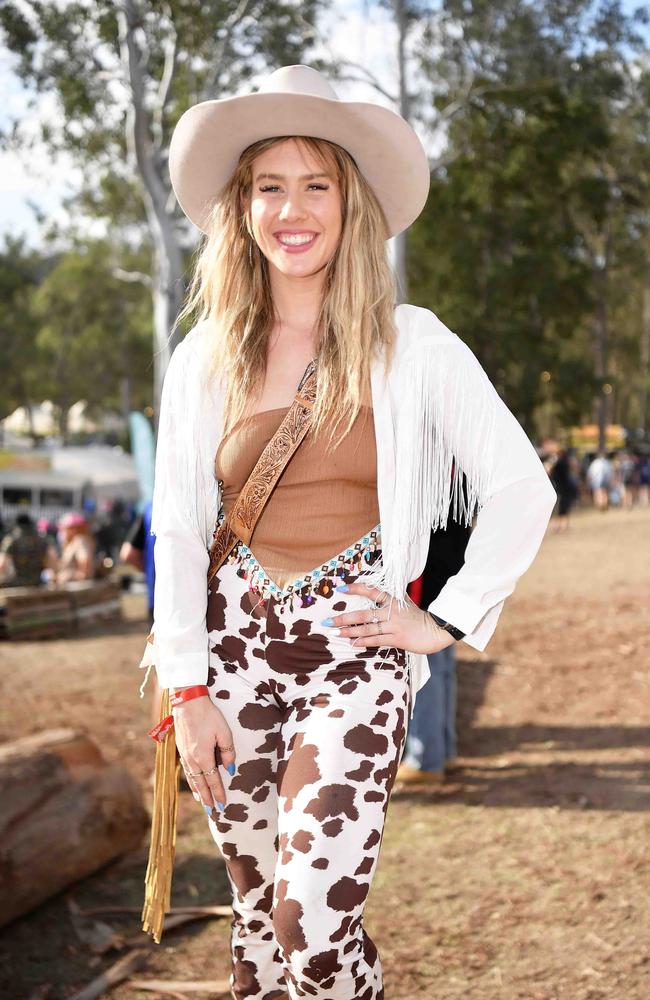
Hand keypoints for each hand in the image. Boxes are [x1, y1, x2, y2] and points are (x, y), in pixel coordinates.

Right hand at [173, 696, 235, 812]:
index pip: (213, 780)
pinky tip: (192, 780)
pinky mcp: (181, 748)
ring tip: (202, 801)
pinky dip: (190, 779)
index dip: (218, 793)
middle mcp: (192, 759)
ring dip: (197, 790)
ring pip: (192, 777)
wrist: (188, 702)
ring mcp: (185, 754)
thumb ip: (228, 752)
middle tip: (212, 810)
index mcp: (204, 757)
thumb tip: (230, 770)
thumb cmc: (208, 715)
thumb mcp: (224, 732)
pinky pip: (186, 769)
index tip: (223, 804)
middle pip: (201, 783)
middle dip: (207, 797)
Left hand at [326, 583, 456, 654]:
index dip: (355, 588)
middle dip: (343, 617)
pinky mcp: (397, 638)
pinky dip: (364, 641)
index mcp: (393, 600)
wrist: (437, 630)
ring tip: (335, 633)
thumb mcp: (407, 603)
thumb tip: (381, 591)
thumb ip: (393, 598)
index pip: (372, 590)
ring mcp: (394, 625)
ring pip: (367, 627)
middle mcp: (391, 611)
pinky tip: (353, 643)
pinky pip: (377, 639)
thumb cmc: (420, 618)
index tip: (340, 588)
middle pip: (363, 613)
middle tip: (327, 620)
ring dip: (349, 631)